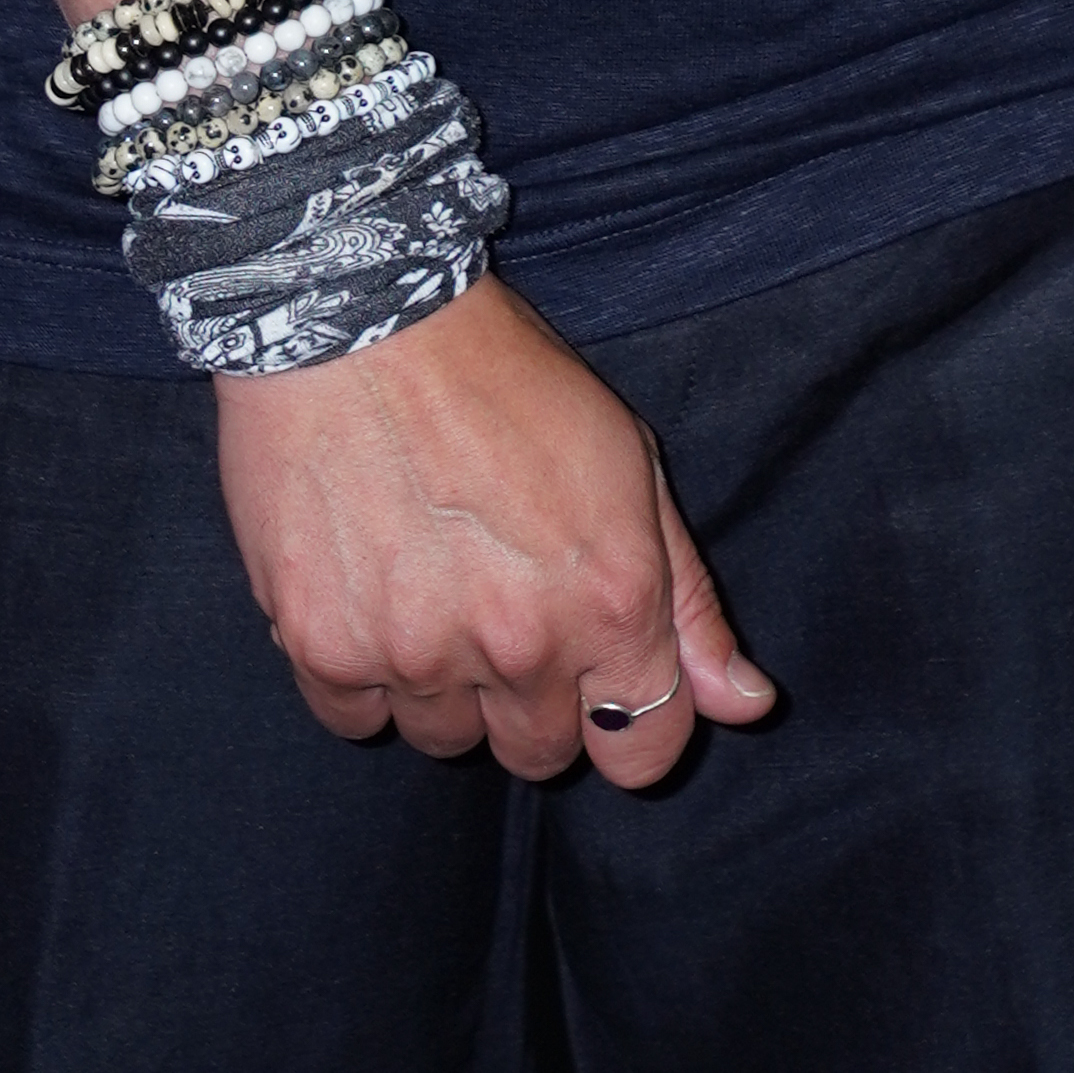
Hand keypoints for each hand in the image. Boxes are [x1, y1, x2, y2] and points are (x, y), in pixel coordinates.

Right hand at [214, 274, 772, 785]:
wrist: (358, 317)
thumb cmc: (501, 374)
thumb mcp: (629, 462)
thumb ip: (691, 602)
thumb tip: (748, 706)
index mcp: (611, 602)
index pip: (642, 751)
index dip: (625, 721)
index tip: (597, 680)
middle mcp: (522, 646)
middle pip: (539, 755)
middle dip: (531, 698)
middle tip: (500, 602)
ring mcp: (419, 656)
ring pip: (445, 739)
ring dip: (444, 684)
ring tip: (429, 581)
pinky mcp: (324, 649)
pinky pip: (356, 719)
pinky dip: (363, 674)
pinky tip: (370, 591)